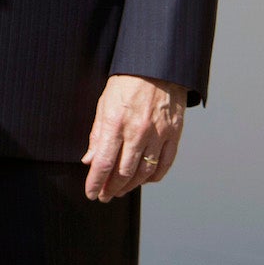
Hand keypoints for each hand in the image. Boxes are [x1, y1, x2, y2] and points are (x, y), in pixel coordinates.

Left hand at [82, 74, 185, 201]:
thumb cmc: (125, 84)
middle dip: (111, 188)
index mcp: (116, 123)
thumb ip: (97, 135)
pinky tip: (143, 180)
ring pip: (144, 172)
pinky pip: (164, 165)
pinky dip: (153, 177)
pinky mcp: (174, 136)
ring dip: (130, 186)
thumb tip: (89, 160)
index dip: (96, 182)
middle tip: (104, 196)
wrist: (156, 69)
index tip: (90, 193)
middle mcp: (138, 132)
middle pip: (124, 172)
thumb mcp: (103, 104)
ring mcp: (159, 135)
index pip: (104, 162)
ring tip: (119, 190)